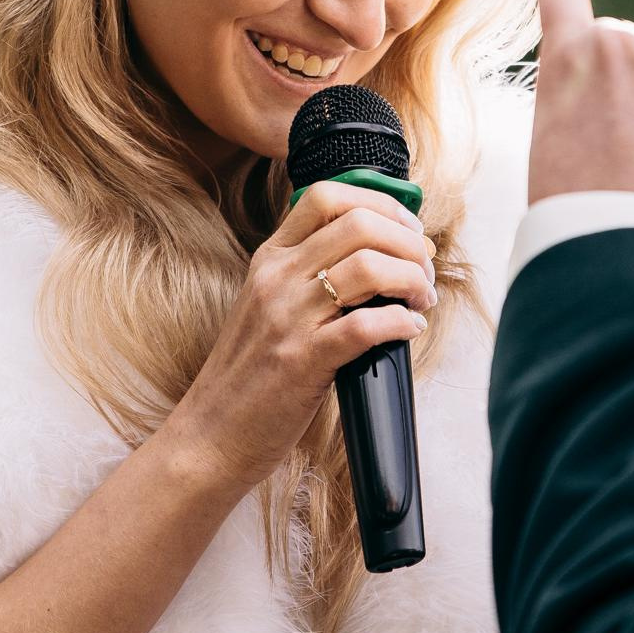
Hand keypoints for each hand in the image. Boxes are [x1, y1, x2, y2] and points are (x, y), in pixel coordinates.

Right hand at [161, 182, 436, 496]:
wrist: (208, 436)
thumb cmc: (248, 376)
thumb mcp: (267, 306)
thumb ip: (308, 276)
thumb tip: (377, 258)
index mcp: (269, 259)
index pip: (327, 197)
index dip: (382, 204)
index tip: (408, 229)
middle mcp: (277, 278)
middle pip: (359, 224)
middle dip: (409, 242)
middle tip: (425, 270)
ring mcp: (287, 318)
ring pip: (369, 267)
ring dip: (412, 280)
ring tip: (422, 299)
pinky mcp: (303, 361)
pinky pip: (367, 325)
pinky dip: (401, 322)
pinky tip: (409, 330)